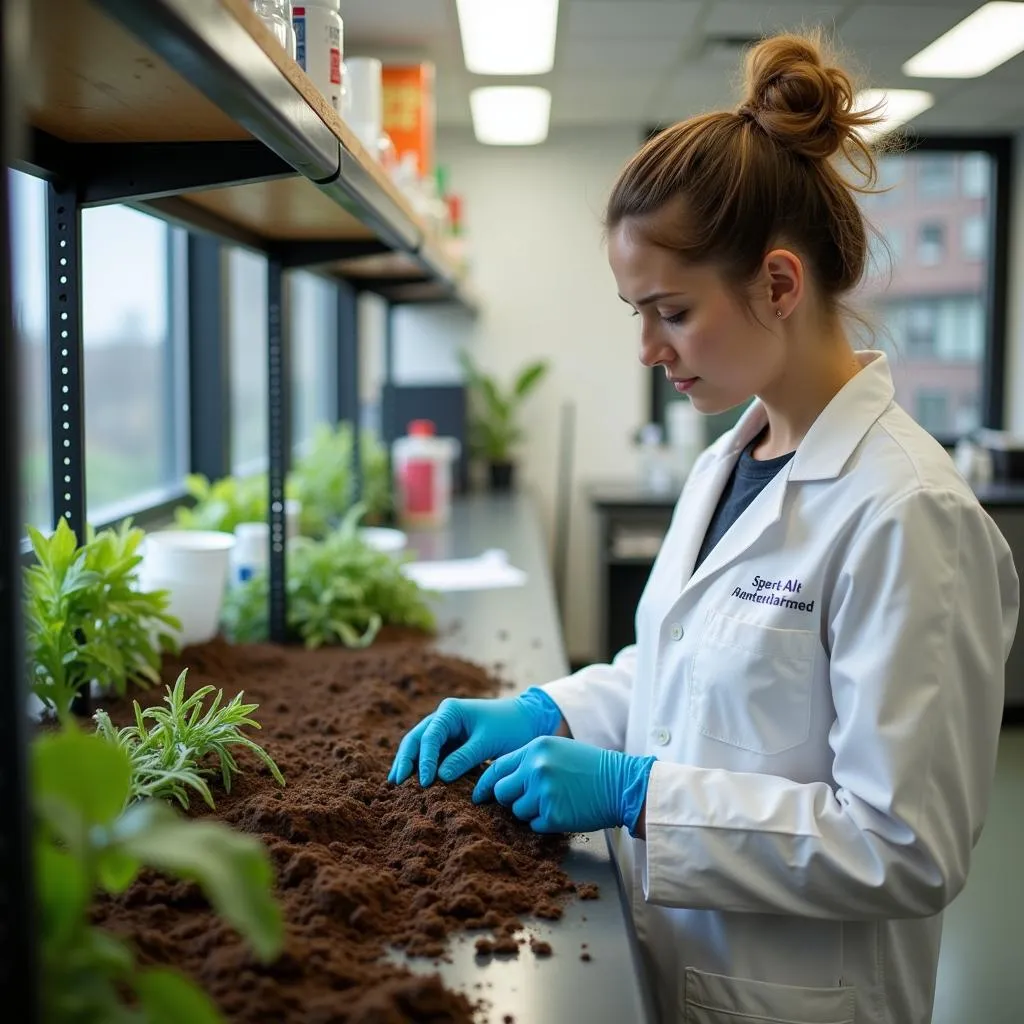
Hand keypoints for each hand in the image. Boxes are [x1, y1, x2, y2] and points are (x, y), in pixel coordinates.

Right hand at [388, 688, 563, 787]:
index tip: (425, 782)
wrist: (527, 719)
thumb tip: (438, 777)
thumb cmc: (510, 727)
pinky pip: (431, 753)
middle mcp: (443, 717)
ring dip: (409, 763)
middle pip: (416, 738)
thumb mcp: (488, 742)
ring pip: (419, 746)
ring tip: (396, 784)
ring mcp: (445, 729)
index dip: (425, 760)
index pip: (430, 737)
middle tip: (397, 783)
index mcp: (450, 711)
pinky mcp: (450, 741)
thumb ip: (463, 758)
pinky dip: (421, 766)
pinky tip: (412, 781)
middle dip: (405, 760)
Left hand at [472, 736, 655, 835]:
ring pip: (517, 811)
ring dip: (530, 812)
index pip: (497, 767)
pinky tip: (564, 811)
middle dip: (511, 799)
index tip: (478, 795)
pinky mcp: (553, 814)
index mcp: (535, 748)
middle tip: (531, 799)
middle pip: (502, 792)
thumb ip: (529, 760)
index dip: (485, 784)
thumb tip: (500, 779)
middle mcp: (536, 768)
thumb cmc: (589, 768)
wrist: (621, 784)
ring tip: (555, 801)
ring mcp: (544, 792)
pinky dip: (546, 823)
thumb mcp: (557, 750)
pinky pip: (535, 825)